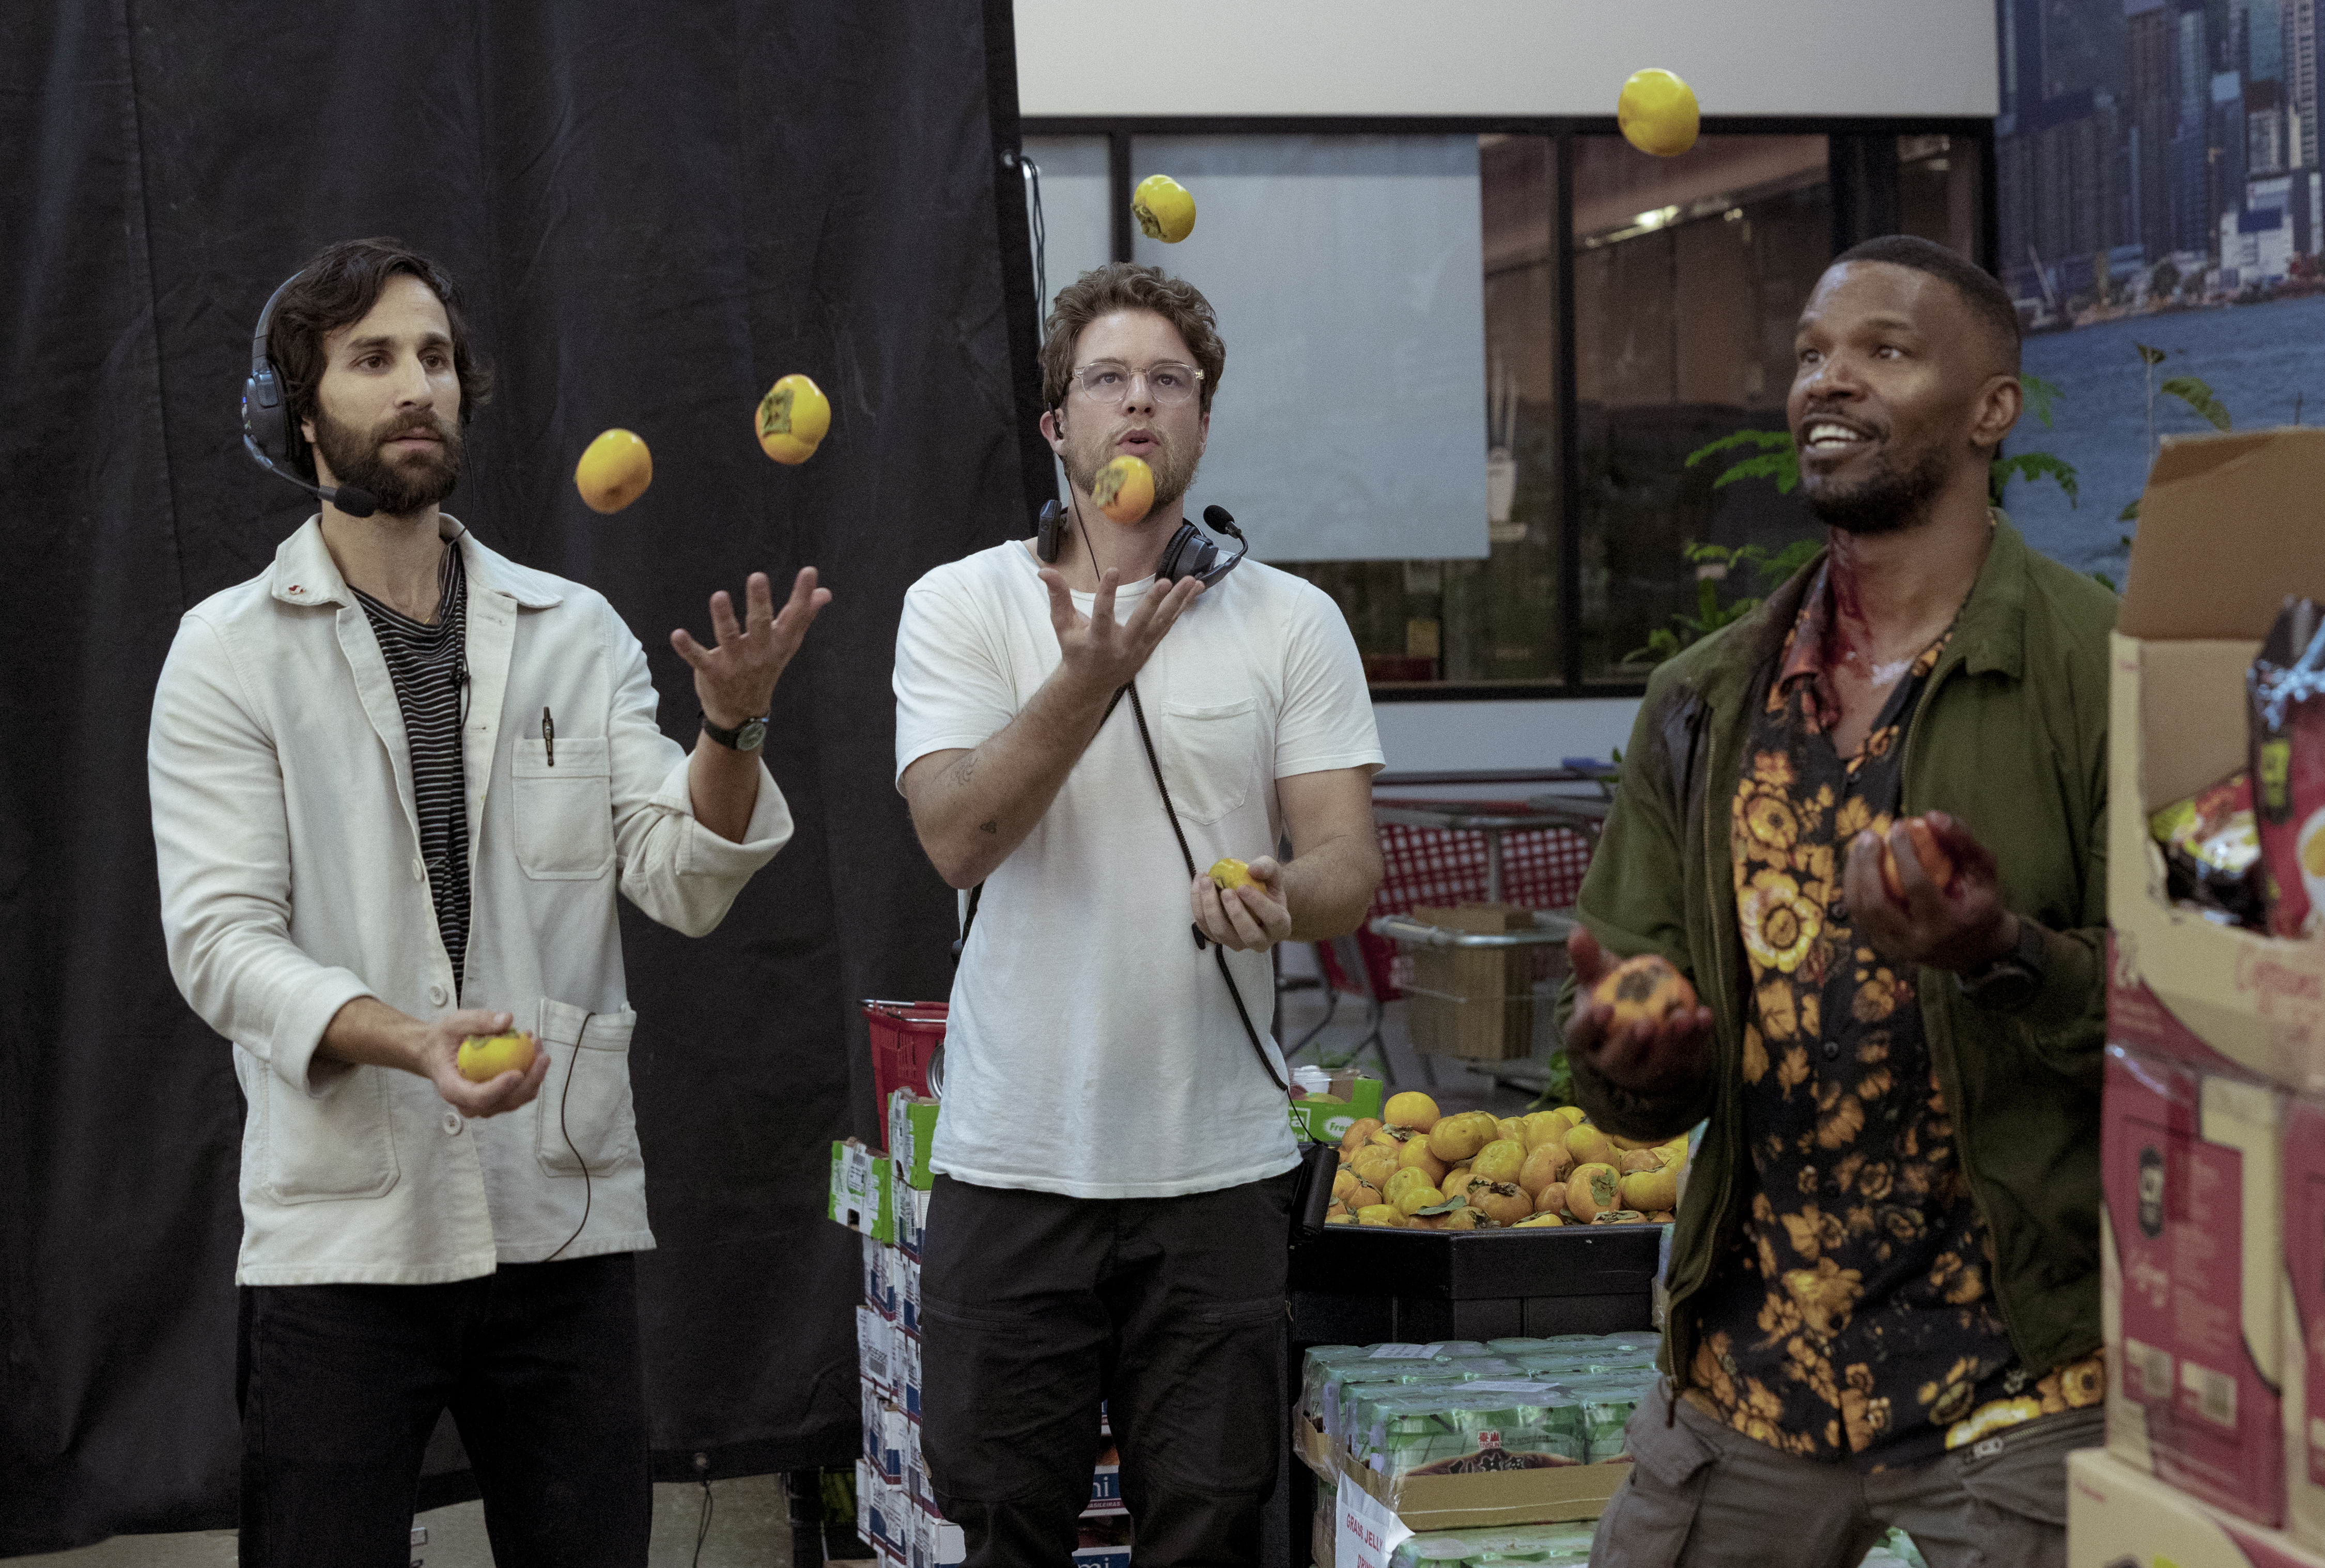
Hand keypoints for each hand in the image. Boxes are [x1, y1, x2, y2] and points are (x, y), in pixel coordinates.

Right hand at [411, 1008, 550, 1117]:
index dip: (500, 1089)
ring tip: (536, 1044)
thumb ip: (478, 1021)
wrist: (436, 1052)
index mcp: (452, 1088)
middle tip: (541, 1054)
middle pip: (503, 1102)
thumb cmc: (444, 1040)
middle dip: (529, 1081)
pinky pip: (519, 1092)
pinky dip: (531, 1073)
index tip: (518, 1072)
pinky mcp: (497, 1097)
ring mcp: (484, 1103)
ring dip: (534, 1076)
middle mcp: (468, 1103)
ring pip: (516, 1099)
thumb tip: (507, 1020)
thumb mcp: (455, 1023)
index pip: (478, 1097)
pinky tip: (533, 1049)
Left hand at [672, 568, 831, 729]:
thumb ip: (802, 616)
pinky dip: (687, 648)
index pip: (794, 616)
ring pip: (728, 637)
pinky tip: (677, 634)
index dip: (802, 594)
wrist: (743, 713)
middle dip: (759, 601)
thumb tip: (825, 593)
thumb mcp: (786, 645)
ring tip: (719, 596)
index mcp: (779, 643)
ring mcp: (735, 663)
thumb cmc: (765, 668)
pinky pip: (698, 658)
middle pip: (760, 624)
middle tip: (757, 577)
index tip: (809, 572)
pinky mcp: (712, 672)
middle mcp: (759, 652)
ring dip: (723, 617)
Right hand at [1040, 567, 1200, 701]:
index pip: (1102, 614)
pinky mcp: (1150, 648)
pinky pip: (1168, 625)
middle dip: (1154, 602)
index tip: (1113, 570)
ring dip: (1179, 602)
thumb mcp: (1062, 626)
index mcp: (1097, 641)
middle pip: (1141, 623)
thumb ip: (1057, 597)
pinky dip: (1182, 608)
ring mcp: (1139, 649)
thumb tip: (1045, 571)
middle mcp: (1121, 647)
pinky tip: (1194, 591)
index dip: (1107, 592)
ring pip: (1162, 623)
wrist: (1090, 684)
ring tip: (1193, 581)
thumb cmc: (1075, 650)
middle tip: (1166, 582)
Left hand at [1192, 856, 1291, 951]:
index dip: (1259, 904)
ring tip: (1206, 882)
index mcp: (1281, 926)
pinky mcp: (1218, 939)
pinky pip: (1205, 927)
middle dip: (1235, 912)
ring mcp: (1238, 943)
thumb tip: (1253, 869)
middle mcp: (1261, 941)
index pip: (1273, 919)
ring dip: (1211, 908)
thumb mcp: (1272, 874)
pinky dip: (1198, 906)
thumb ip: (1267, 867)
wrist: (1252, 898)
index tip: (1243, 887)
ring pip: (1222, 934)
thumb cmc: (1265, 887)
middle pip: (1249, 935)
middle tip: (1225, 890)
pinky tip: (1198, 885)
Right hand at [1562, 927, 1714, 1097]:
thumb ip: (1587, 959)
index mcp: (1587, 1039)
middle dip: (1631, 1043)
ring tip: (1683, 1017)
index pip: (1580, 1036)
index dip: (1590, 1026)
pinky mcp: (1673, 1069)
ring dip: (1671, 1041)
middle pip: (1617, 1058)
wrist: (1648, 1024)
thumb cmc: (1616, 1000)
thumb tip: (1576, 931)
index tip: (1604, 1009)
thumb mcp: (1599, 980)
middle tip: (1646, 1024)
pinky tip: (1703, 1015)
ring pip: (1655, 1062)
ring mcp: (1643, 1070)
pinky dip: (1697, 1037)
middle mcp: (1611, 1061)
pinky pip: (1686, 1056)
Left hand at [1843, 810, 2015, 972]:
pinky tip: (1860, 861)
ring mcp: (1893, 947)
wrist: (1975, 950)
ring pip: (1859, 908)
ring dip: (1854, 872)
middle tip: (1869, 834)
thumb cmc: (1980, 904)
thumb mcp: (1984, 873)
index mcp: (1946, 925)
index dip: (1903, 854)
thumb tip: (1932, 816)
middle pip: (1876, 903)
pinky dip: (1854, 884)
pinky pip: (1857, 912)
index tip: (1899, 826)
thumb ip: (1963, 842)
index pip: (1916, 887)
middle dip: (1867, 864)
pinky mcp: (1880, 945)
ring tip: (1862, 844)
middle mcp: (1915, 942)